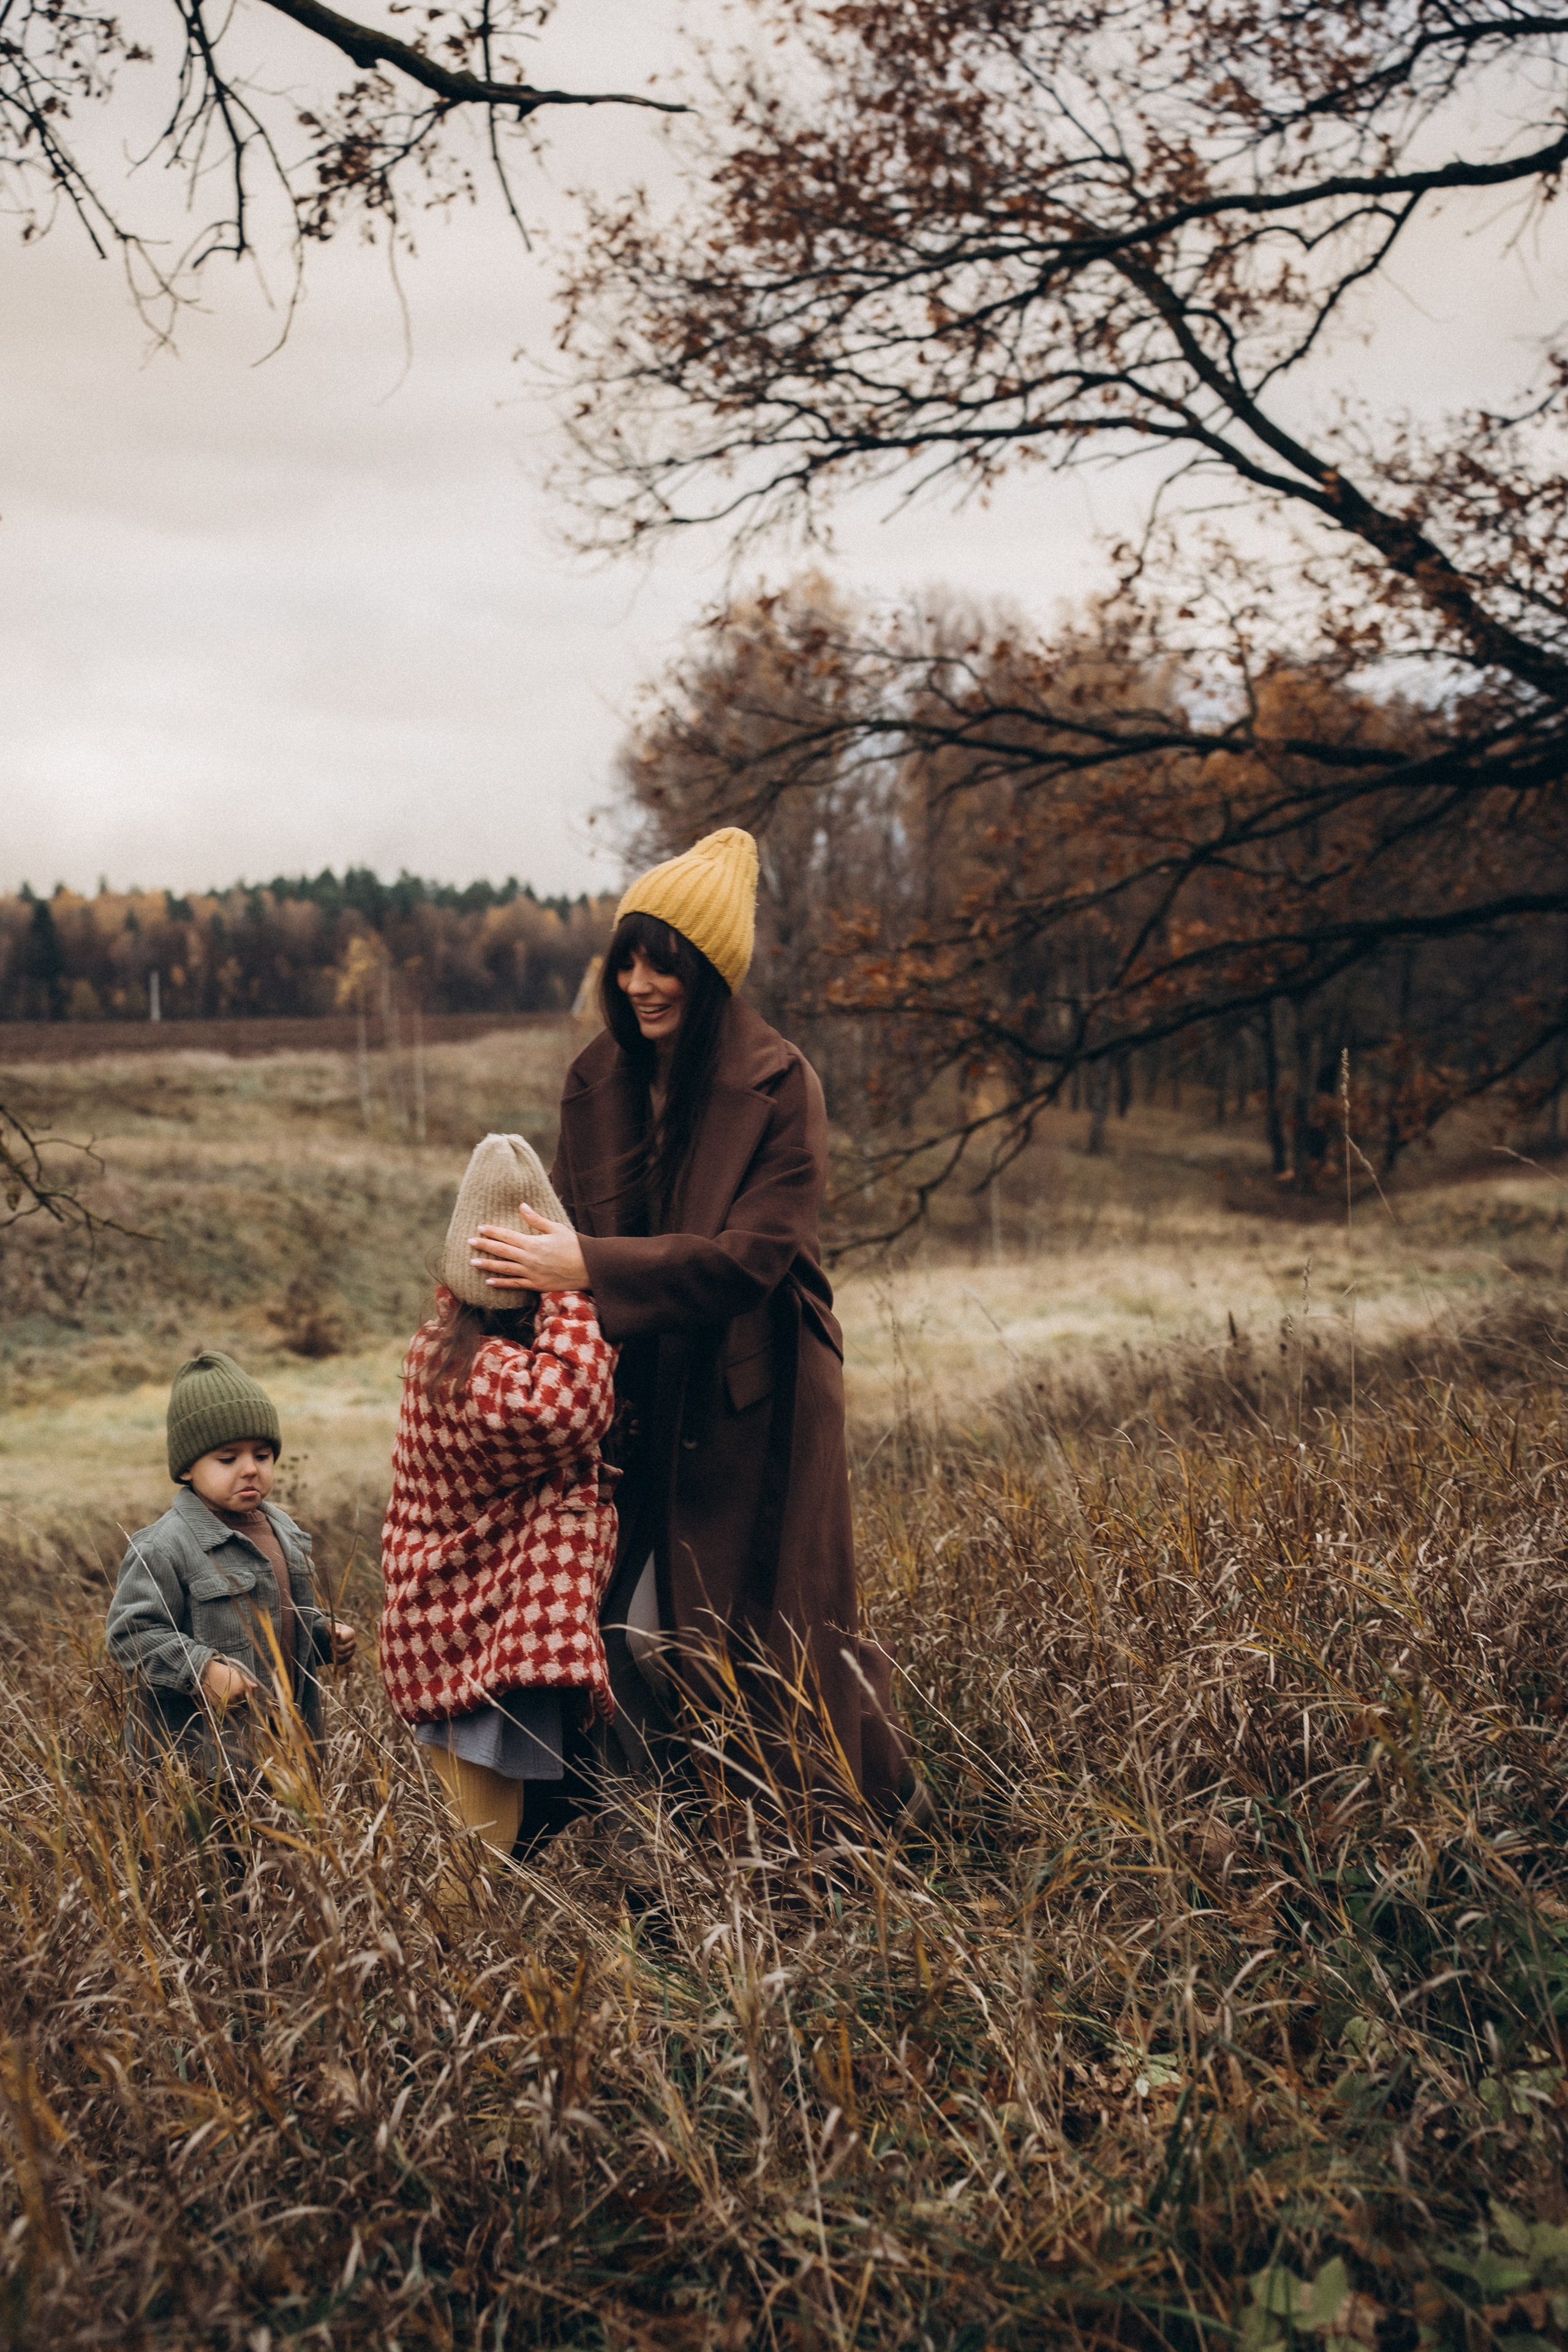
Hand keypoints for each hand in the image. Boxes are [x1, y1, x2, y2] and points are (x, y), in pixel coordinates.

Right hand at [201, 1656, 258, 1707]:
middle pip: (242, 1699)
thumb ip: (247, 1681)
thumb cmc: (223, 1671)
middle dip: (239, 1696)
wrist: (207, 1672)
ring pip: (235, 1704)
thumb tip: (255, 1686)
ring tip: (227, 1692)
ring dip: (233, 1701)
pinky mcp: (219, 1704)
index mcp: (242, 1686)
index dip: (247, 1692)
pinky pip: (227, 1708)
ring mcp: (228, 1700)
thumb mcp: (237, 1673)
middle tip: (232, 1689)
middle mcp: (236, 1694)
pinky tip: (223, 1696)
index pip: (249, 1694)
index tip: (243, 1689)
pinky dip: (226, 1704)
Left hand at [330, 1619, 357, 1664]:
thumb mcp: (331, 1628)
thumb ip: (333, 1630)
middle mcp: (354, 1642)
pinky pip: (342, 1661)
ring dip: (334, 1655)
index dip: (335, 1642)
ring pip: (343, 1656)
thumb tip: (337, 1633)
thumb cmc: (332, 1631)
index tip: (330, 1642)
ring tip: (329, 1651)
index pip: (343, 1640)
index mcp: (351, 1633)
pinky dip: (336, 1660)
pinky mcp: (349, 1657)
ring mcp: (352, 1650)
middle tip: (329, 1647)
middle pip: (343, 1649)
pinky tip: (332, 1655)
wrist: (335, 1636)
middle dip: (334, 1649)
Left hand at [470, 1203, 588, 1294]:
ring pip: (504, 1269)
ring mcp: (531, 1274)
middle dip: (484, 1246)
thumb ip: (536, 1220)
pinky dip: (501, 1283)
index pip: (507, 1236)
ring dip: (487, 1265)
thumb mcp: (556, 1228)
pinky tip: (489, 1281)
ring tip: (472, 1262)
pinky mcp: (536, 1285)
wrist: (590, 1268)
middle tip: (469, 1242)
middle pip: (501, 1251)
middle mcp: (529, 1259)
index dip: (492, 1232)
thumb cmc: (575, 1246)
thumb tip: (522, 1206)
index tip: (480, 1228)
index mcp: (533, 1243)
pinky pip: (515, 1285)